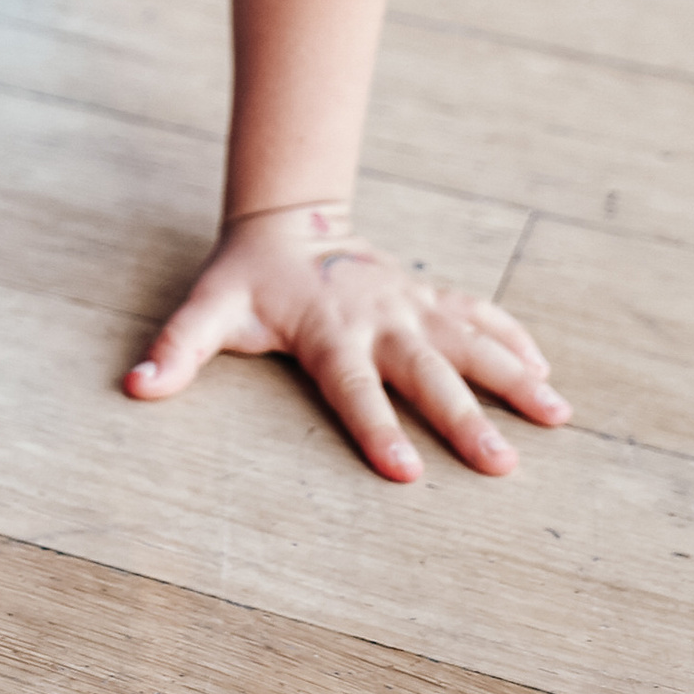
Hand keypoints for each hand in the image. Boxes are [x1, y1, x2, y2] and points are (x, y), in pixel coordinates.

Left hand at [125, 201, 569, 479]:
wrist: (287, 218)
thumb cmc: (246, 278)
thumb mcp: (207, 309)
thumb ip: (177, 348)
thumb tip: (136, 385)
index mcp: (328, 332)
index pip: (353, 389)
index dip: (375, 430)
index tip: (404, 475)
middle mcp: (378, 318)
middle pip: (426, 374)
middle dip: (466, 419)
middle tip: (504, 466)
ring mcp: (409, 303)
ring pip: (468, 340)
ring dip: (511, 375)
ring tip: (557, 414)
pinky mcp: (427, 295)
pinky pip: (477, 314)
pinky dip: (512, 339)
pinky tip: (546, 371)